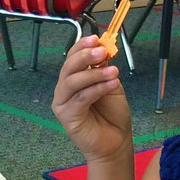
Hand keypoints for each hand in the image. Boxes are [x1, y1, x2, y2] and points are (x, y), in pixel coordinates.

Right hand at [52, 36, 132, 163]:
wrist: (116, 141)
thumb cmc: (112, 114)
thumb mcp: (111, 84)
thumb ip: (104, 69)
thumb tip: (102, 50)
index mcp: (73, 79)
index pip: (72, 57)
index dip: (82, 46)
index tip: (96, 39)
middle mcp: (64, 89)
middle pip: (68, 68)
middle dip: (85, 56)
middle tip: (102, 51)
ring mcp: (63, 103)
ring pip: (73, 82)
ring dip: (93, 74)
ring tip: (113, 71)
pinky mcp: (67, 116)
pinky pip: (81, 98)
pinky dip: (97, 89)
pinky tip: (112, 84)